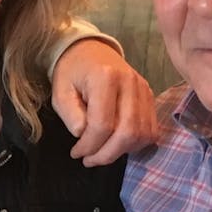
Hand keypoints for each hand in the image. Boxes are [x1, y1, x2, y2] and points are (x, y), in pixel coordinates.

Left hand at [50, 39, 155, 165]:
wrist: (91, 51)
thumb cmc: (72, 72)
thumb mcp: (60, 91)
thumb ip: (70, 114)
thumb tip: (82, 135)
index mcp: (105, 78)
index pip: (103, 124)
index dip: (89, 146)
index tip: (76, 153)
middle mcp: (130, 83)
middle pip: (127, 132)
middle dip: (107, 154)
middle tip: (89, 160)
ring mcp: (144, 90)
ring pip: (142, 134)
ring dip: (121, 151)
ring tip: (102, 153)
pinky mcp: (150, 97)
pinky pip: (150, 130)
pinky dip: (136, 144)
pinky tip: (118, 145)